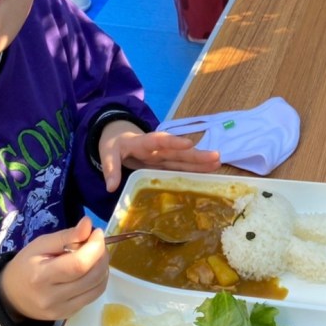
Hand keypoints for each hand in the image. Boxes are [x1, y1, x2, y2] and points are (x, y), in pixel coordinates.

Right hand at [0, 217, 108, 321]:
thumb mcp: (40, 244)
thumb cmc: (25, 265)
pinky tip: (89, 270)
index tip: (97, 233)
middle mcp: (53, 298)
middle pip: (93, 276)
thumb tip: (88, 224)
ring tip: (93, 255)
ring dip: (103, 267)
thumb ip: (66, 235)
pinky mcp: (69, 315)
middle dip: (101, 254)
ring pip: (98, 287)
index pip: (78, 264)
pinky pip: (93, 296)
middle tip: (96, 242)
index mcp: (42, 277)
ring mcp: (62, 310)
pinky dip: (98, 280)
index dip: (95, 247)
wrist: (11, 296)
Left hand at [98, 121, 221, 191]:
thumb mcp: (107, 153)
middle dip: (195, 154)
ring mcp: (162, 156)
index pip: (158, 140)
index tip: (189, 143)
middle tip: (216, 155)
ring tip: (218, 161)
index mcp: (142, 142)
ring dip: (200, 160)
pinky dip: (195, 168)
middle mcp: (156, 148)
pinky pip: (180, 165)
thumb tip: (111, 187)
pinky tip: (210, 169)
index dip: (173, 142)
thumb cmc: (114, 145)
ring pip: (182, 158)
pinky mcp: (165, 162)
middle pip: (177, 151)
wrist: (118, 138)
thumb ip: (110, 168)